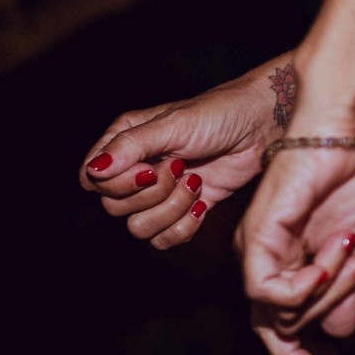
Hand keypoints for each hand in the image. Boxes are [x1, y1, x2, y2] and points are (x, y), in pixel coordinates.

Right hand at [79, 60, 288, 249]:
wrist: (263, 127)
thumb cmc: (219, 113)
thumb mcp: (172, 124)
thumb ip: (129, 146)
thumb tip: (94, 171)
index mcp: (123, 144)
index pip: (90, 180)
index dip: (115, 183)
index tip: (148, 167)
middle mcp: (135, 170)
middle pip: (114, 207)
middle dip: (151, 193)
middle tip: (180, 167)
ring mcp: (158, 194)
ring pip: (138, 228)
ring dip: (170, 210)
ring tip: (196, 183)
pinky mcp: (181, 212)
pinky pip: (163, 240)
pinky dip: (184, 228)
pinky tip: (203, 204)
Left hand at [237, 134, 354, 354]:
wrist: (350, 129)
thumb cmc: (352, 175)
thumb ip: (345, 290)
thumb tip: (344, 332)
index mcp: (282, 262)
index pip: (278, 323)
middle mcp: (261, 260)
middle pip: (274, 328)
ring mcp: (255, 250)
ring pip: (282, 310)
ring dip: (329, 291)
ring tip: (354, 249)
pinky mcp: (256, 237)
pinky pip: (270, 289)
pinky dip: (308, 283)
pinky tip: (336, 253)